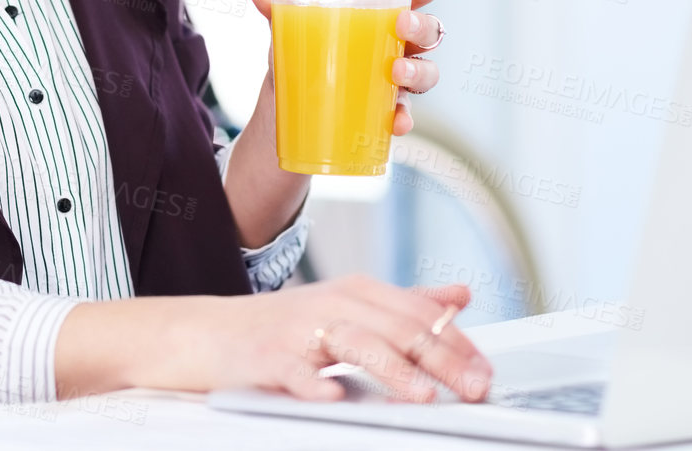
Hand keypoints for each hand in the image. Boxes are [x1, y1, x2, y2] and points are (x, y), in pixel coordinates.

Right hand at [57, 275, 491, 402]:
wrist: (203, 333)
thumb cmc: (277, 327)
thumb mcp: (347, 307)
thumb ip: (406, 302)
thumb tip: (459, 296)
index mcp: (356, 292)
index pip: (418, 314)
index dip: (458, 342)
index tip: (488, 371)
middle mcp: (332, 304)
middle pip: (397, 328)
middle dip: (442, 360)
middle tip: (475, 387)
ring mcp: (299, 330)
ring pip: (356, 344)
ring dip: (393, 372)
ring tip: (422, 396)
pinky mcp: (268, 358)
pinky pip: (296, 372)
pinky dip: (315, 385)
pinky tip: (334, 398)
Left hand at [245, 0, 443, 135]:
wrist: (287, 111)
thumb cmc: (302, 56)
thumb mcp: (288, 31)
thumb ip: (275, 7)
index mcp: (379, 16)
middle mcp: (396, 46)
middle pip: (430, 32)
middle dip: (423, 26)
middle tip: (402, 24)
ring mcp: (395, 81)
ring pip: (426, 73)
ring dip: (419, 71)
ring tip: (396, 71)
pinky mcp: (386, 114)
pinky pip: (406, 115)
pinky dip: (405, 118)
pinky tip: (396, 121)